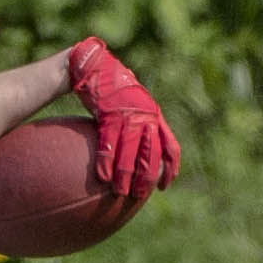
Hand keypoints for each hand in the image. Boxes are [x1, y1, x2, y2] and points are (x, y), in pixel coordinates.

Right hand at [63, 39, 179, 199]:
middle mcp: (147, 116)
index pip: (170, 146)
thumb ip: (127, 128)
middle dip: (147, 177)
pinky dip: (108, 161)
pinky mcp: (111, 112)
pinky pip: (110, 142)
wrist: (92, 67)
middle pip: (152, 153)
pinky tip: (103, 178)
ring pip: (132, 151)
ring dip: (126, 175)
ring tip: (120, 192)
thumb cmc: (104, 89)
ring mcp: (130, 114)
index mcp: (154, 116)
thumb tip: (124, 154)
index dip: (170, 168)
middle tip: (139, 195)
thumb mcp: (122, 108)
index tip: (165, 186)